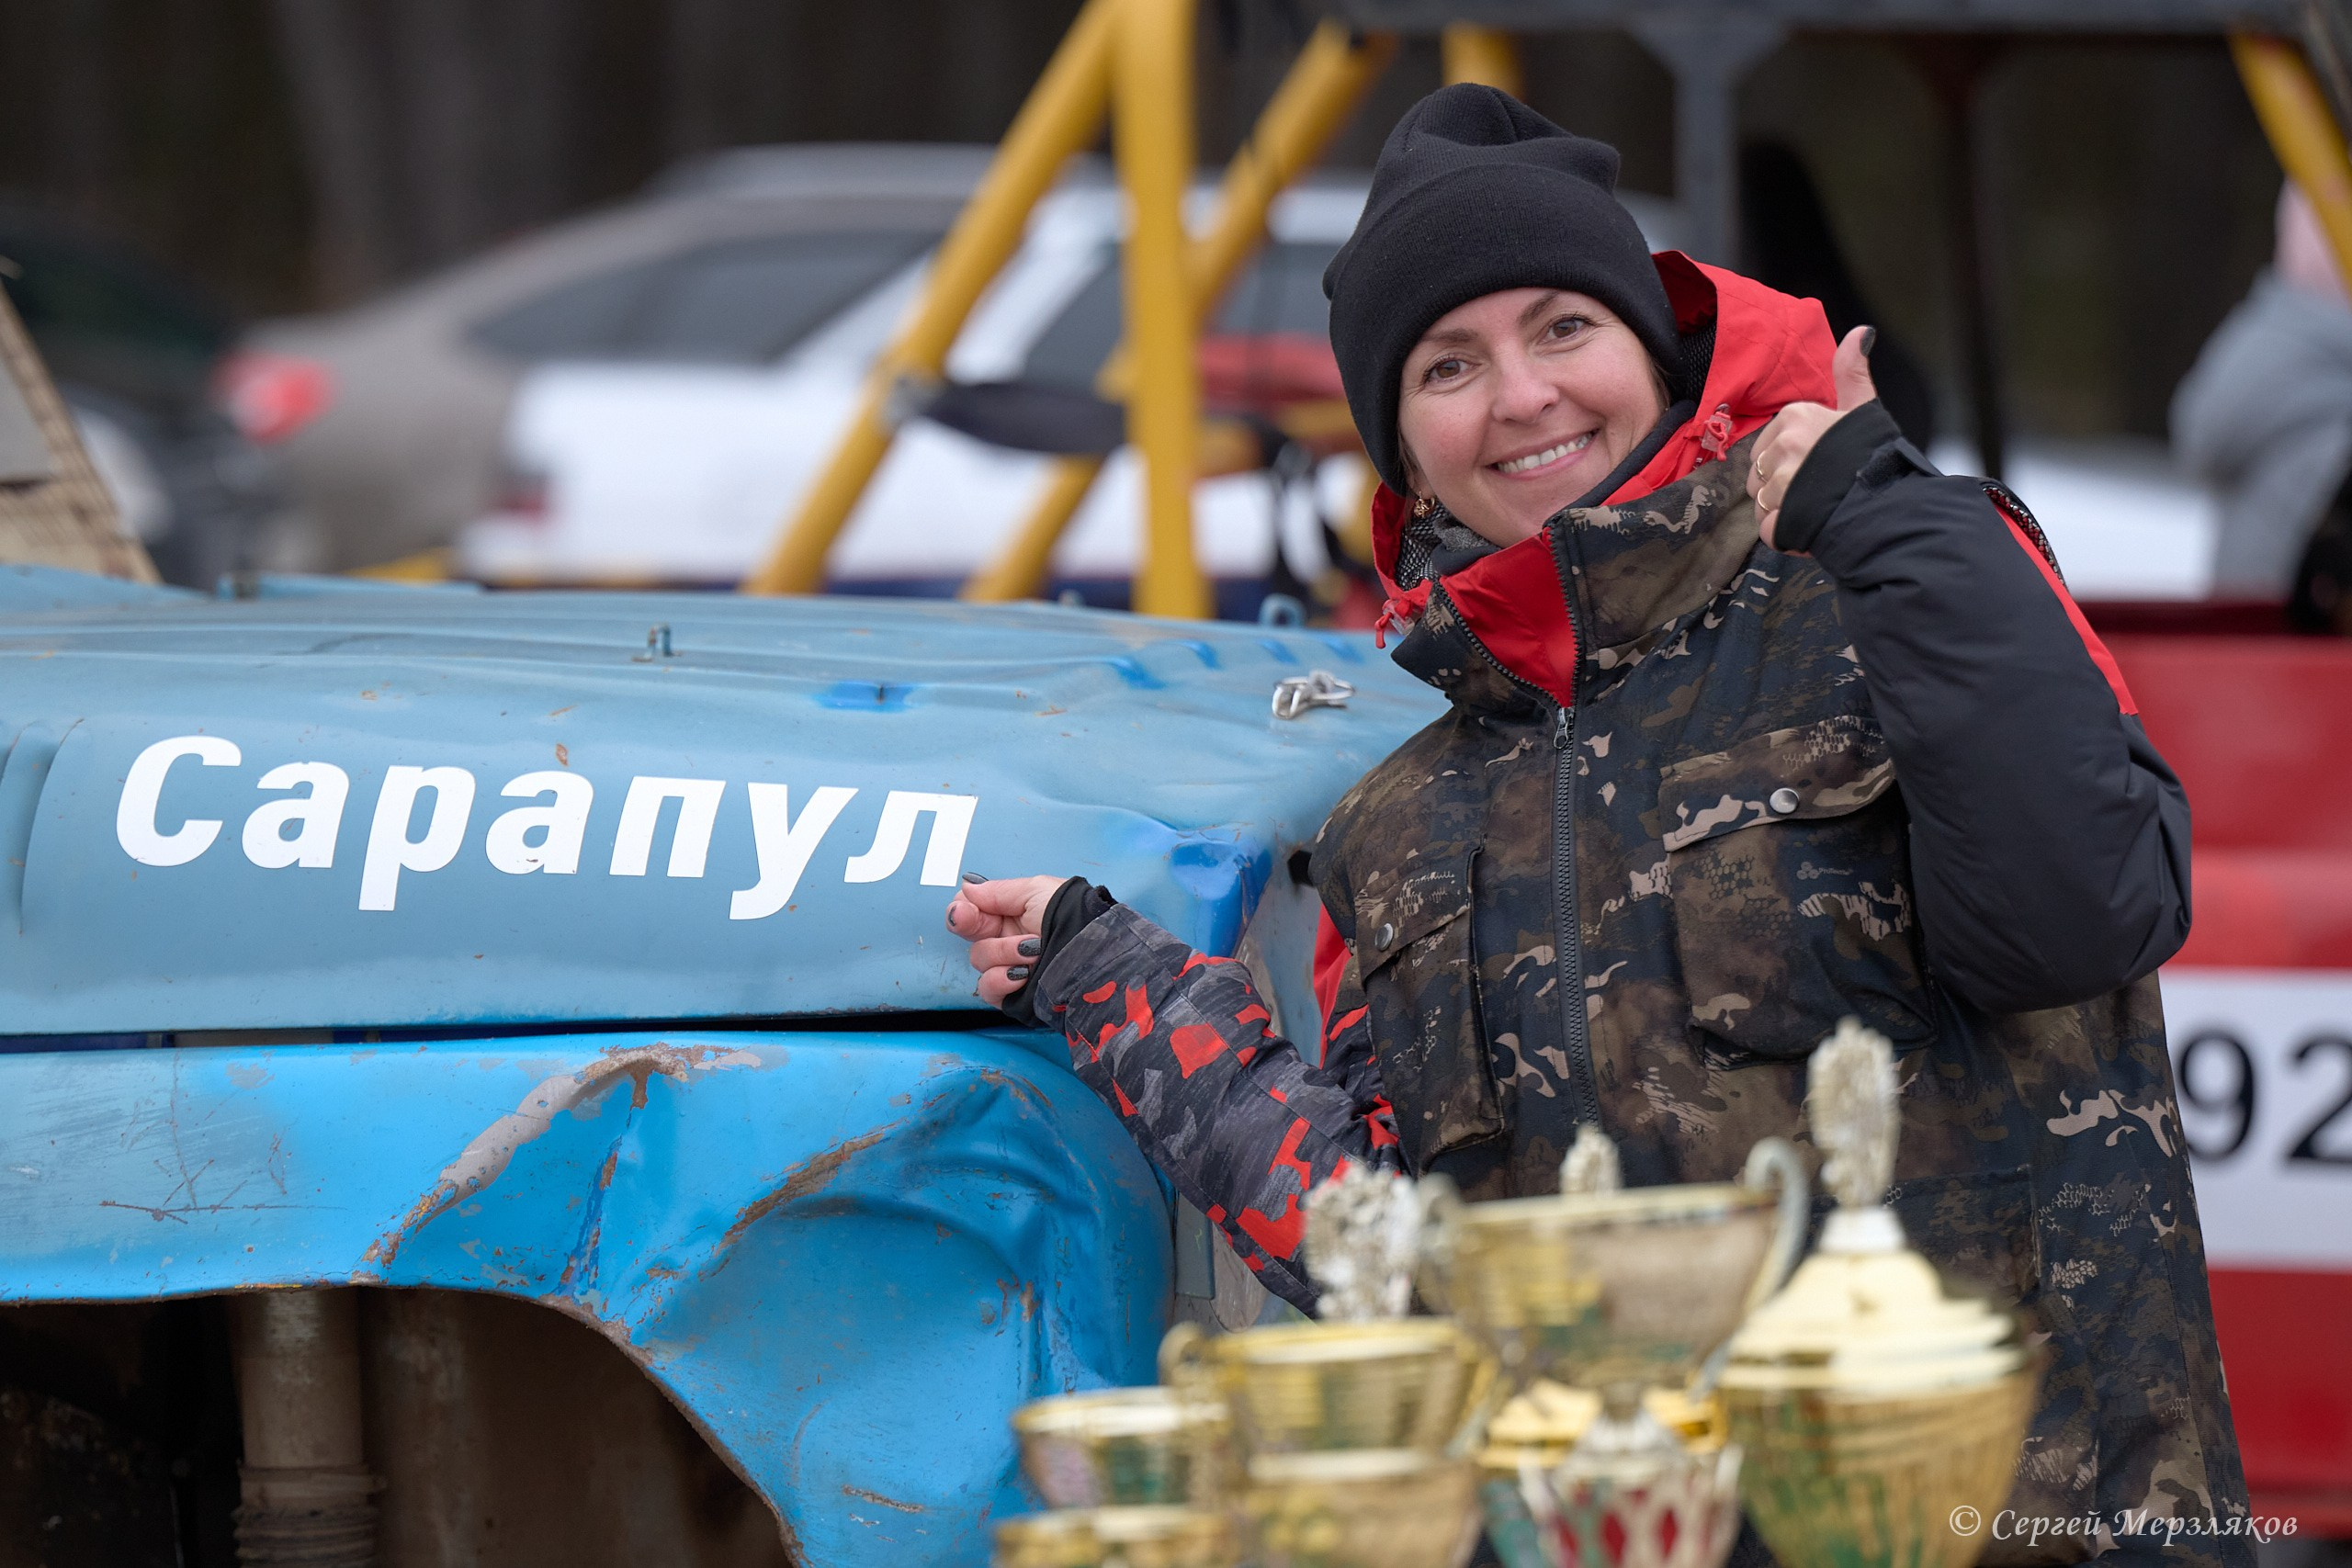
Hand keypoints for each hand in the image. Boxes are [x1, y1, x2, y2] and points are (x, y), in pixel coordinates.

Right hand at [946, 874, 1066, 1005]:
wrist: (1096, 954)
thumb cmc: (1073, 917)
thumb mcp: (1037, 892)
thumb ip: (998, 891)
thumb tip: (967, 887)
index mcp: (1011, 911)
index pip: (971, 908)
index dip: (962, 907)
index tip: (965, 908)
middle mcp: (1006, 937)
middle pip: (966, 932)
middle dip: (968, 924)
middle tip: (973, 921)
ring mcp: (1008, 965)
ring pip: (979, 959)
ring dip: (1002, 951)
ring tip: (1032, 950)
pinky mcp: (1013, 993)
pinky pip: (988, 988)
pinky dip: (1000, 980)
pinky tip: (1021, 975)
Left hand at [1747, 325, 1877, 550]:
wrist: (1890, 502)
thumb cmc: (1875, 456)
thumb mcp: (1864, 409)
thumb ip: (1852, 372)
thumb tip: (1860, 332)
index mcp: (1795, 416)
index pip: (1769, 448)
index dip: (1790, 465)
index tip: (1818, 469)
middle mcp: (1783, 444)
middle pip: (1761, 477)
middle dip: (1782, 490)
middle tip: (1818, 492)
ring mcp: (1780, 483)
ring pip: (1764, 505)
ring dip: (1785, 514)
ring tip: (1817, 510)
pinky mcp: (1780, 518)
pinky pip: (1769, 531)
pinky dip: (1785, 536)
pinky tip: (1809, 529)